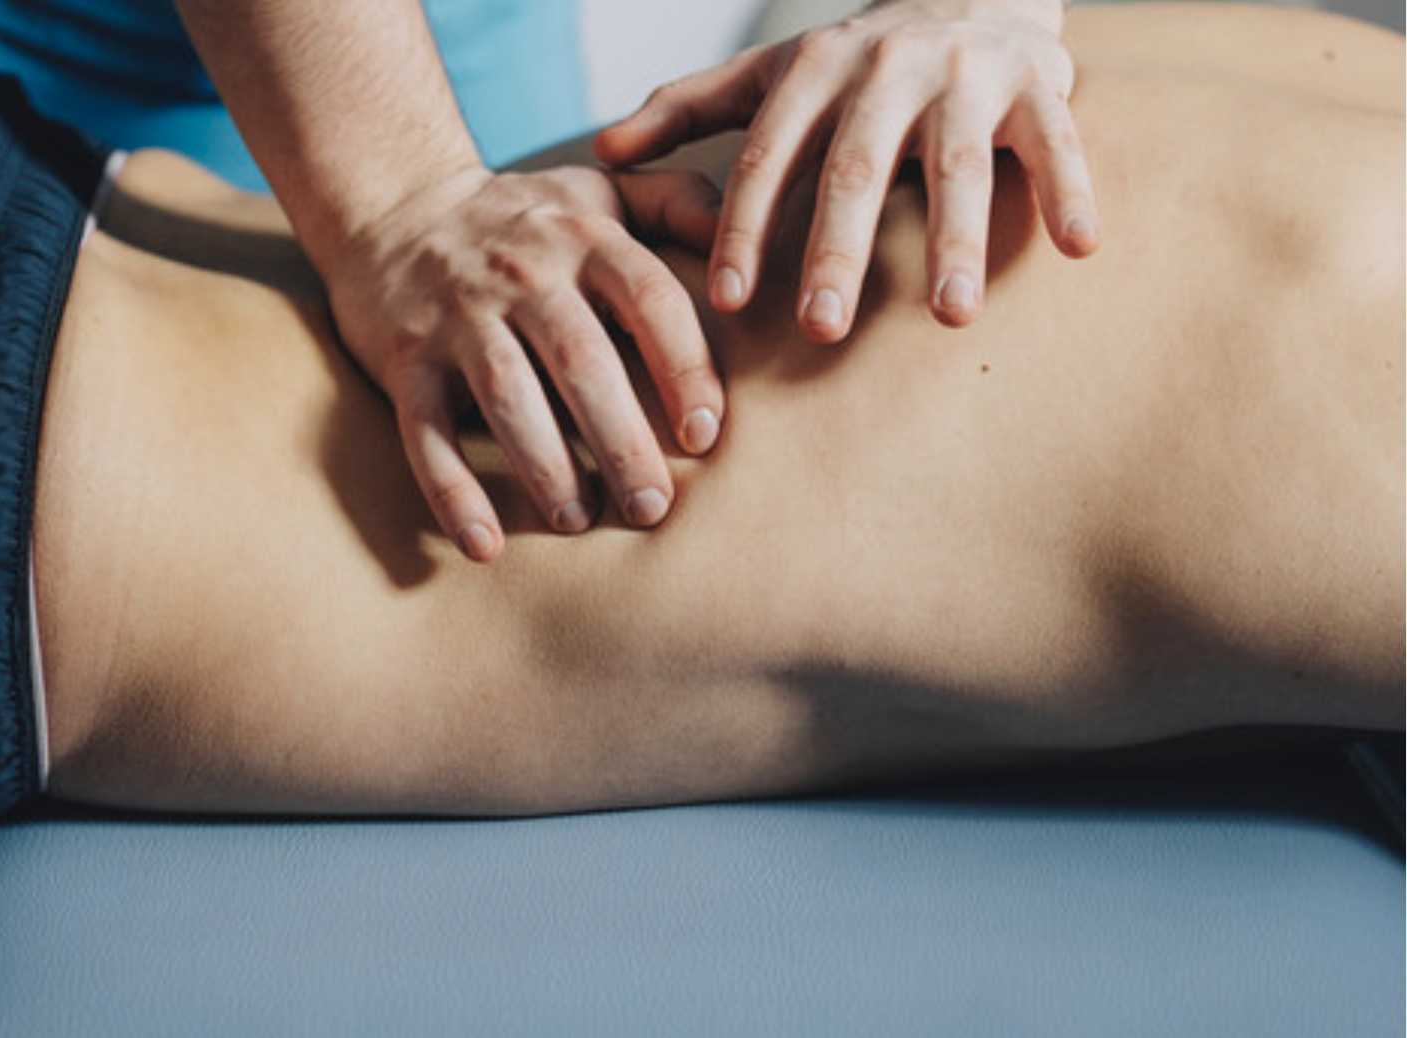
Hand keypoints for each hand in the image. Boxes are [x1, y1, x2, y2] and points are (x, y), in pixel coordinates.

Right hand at [324, 165, 724, 561]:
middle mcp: (522, 272)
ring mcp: (458, 316)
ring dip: (546, 467)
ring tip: (580, 521)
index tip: (705, 434)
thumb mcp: (599, 194)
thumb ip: (678, 203)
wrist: (389, 203)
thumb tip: (756, 231)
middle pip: (581, 360)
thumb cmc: (523, 219)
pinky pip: (426, 430)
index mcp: (584, 238)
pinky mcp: (405, 359)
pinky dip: (452, 490)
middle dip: (622, 439)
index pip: (649, 297)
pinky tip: (484, 545)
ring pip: (509, 396)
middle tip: (653, 508)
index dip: (683, 365)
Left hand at [595, 0, 1099, 339]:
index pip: (767, 157)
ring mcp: (964, 73)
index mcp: (813, 71)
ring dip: (956, 239)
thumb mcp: (771, 76)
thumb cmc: (856, 62)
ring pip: (957, 162)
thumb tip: (600, 153)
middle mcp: (886, 66)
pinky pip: (1058, 139)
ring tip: (952, 317)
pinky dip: (1071, 188)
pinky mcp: (1039, 81)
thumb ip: (688, 110)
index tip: (725, 303)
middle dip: (837, 250)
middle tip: (820, 330)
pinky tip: (1082, 246)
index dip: (744, 228)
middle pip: (855, 168)